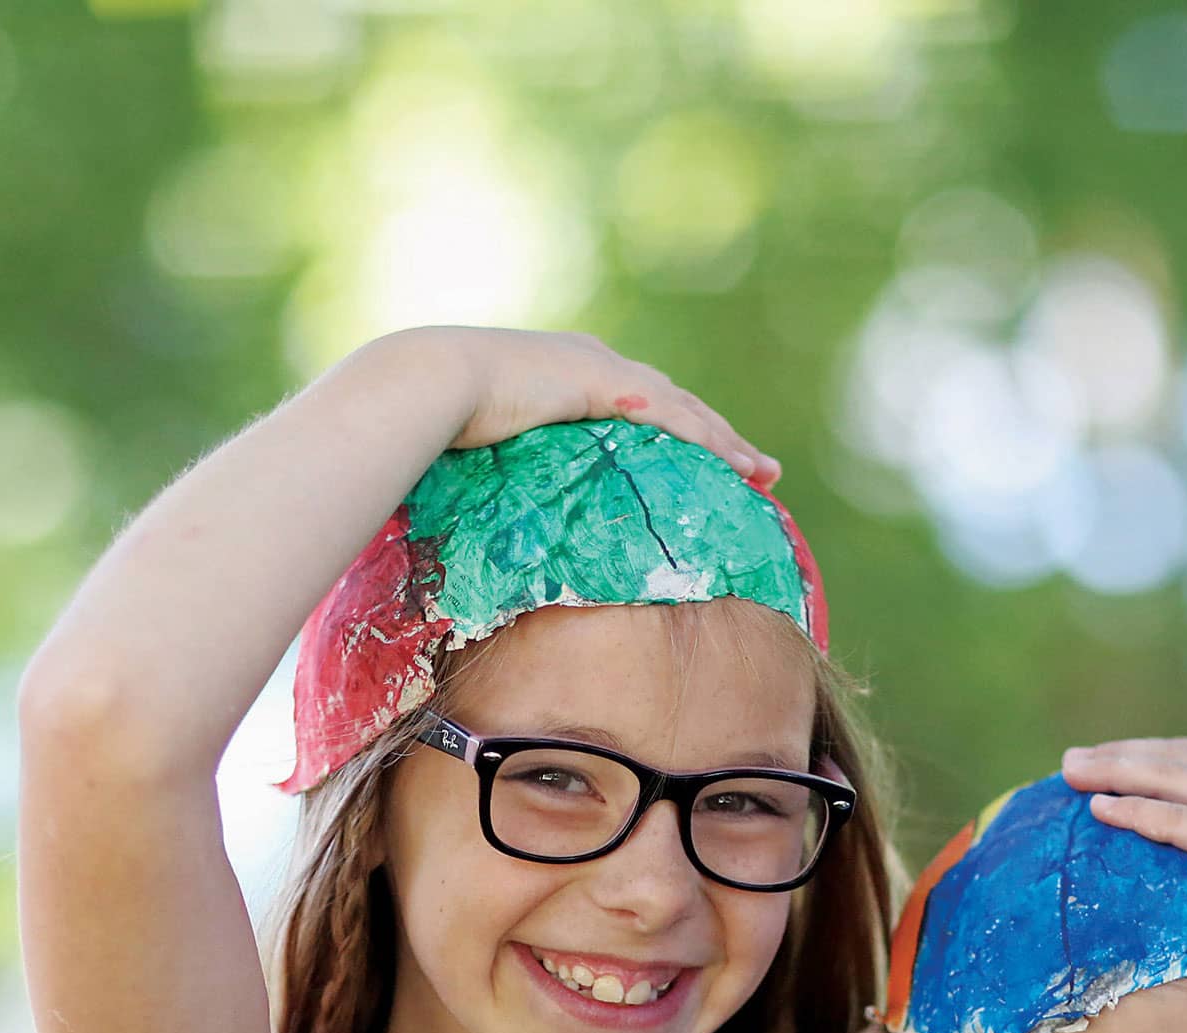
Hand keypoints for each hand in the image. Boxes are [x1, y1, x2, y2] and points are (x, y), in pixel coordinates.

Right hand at [390, 326, 780, 483]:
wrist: (423, 383)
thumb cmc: (434, 420)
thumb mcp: (482, 446)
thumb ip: (504, 467)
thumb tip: (496, 516)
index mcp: (568, 372)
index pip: (641, 406)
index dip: (680, 434)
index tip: (711, 463)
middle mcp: (594, 362)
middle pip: (676, 405)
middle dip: (720, 439)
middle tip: (760, 471)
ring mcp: (601, 369)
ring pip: (685, 411)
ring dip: (727, 443)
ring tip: (763, 475)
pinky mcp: (602, 384)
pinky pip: (671, 419)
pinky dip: (707, 442)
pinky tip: (736, 466)